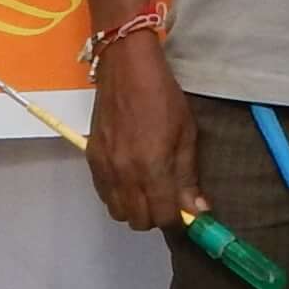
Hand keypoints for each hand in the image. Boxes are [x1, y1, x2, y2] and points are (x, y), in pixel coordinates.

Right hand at [87, 42, 202, 234]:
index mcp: (152, 167)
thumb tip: (197, 210)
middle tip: (166, 200)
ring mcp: (105, 167)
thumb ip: (188, 176)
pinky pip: (103, 194)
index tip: (184, 212)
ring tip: (147, 189)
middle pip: (138, 221)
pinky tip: (129, 178)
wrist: (126, 67)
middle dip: (155, 216)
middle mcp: (125, 174)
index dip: (177, 220)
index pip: (164, 217)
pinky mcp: (91, 159)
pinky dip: (117, 195)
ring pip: (118, 212)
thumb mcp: (186, 134)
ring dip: (134, 208)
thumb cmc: (163, 96)